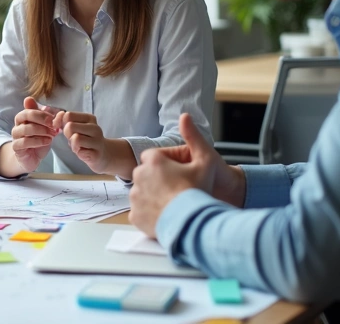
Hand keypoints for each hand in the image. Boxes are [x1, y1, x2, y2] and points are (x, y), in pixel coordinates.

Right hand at [0, 97, 58, 176]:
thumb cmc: (39, 141)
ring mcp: (15, 135)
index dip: (43, 112)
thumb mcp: (46, 129)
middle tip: (53, 125)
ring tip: (52, 135)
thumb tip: (60, 112)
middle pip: (26, 115)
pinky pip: (25, 141)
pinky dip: (38, 141)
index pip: (30, 108)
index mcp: (24, 116)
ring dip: (42, 130)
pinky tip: (48, 141)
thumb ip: (51, 120)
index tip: (54, 118)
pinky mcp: (16, 146)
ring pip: (25, 128)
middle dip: (42, 119)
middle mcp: (18, 124)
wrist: (32, 158)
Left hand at [53, 111, 135, 178]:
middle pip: (70, 126)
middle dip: (67, 134)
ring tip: (78, 146)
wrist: (103, 155)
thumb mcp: (76, 127)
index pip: (68, 115)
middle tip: (72, 138)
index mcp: (89, 118)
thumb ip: (65, 121)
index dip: (59, 121)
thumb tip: (56, 120)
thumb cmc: (86, 140)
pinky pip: (80, 151)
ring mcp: (97, 141)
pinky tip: (83, 153)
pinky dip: (77, 153)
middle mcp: (95, 128)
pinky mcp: (96, 154)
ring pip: (76, 138)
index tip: (59, 127)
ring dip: (72, 144)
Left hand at [129, 113, 244, 236]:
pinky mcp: (134, 217)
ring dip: (153, 197)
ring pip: (142, 193)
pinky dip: (149, 214)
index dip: (166, 166)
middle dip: (158, 181)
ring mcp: (135, 198)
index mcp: (153, 162)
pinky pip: (140, 212)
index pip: (153, 158)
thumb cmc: (199, 191)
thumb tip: (184, 115)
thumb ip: (193, 136)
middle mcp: (139, 177)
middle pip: (146, 176)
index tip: (178, 175)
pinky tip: (165, 216)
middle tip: (177, 191)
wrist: (193, 224)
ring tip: (172, 205)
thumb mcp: (204, 160)